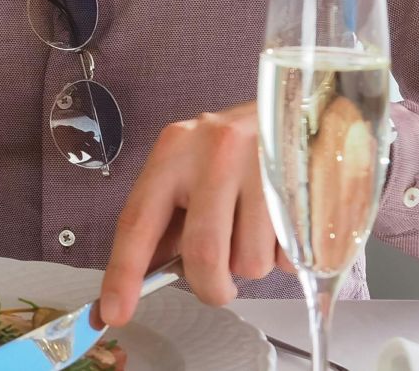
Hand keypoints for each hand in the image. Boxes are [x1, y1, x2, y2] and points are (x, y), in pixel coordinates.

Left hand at [98, 102, 291, 326]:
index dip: (123, 273)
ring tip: (255, 230)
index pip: (138, 220)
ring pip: (250, 262)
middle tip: (217, 287)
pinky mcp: (306, 185)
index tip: (112, 313)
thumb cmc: (233, 148)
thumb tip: (146, 275)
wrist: (300, 105)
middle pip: (202, 253)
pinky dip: (282, 255)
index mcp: (174, 150)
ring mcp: (263, 167)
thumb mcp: (189, 168)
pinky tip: (281, 222)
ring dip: (251, 266)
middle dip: (209, 287)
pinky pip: (289, 256)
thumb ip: (168, 218)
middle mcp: (215, 153)